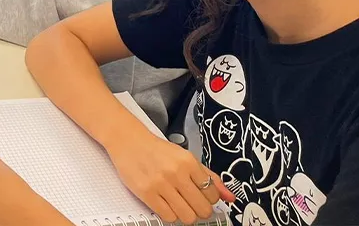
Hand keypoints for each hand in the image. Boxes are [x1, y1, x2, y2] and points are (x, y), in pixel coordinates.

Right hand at [105, 126, 233, 223]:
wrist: (129, 142)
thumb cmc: (157, 150)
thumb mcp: (185, 157)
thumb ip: (209, 176)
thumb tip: (229, 196)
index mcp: (189, 162)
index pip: (212, 194)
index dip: (209, 199)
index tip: (202, 197)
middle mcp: (176, 172)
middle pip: (202, 209)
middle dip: (200, 210)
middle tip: (193, 204)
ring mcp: (161, 183)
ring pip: (187, 216)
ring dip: (186, 214)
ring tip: (179, 205)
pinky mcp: (146, 193)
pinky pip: (168, 216)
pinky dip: (170, 214)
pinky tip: (167, 204)